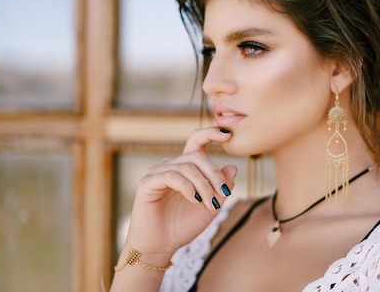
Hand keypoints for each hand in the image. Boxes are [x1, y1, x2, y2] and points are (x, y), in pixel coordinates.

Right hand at [123, 127, 236, 263]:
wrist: (161, 247)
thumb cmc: (183, 226)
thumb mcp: (211, 206)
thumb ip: (221, 188)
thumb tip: (232, 167)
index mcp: (185, 167)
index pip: (197, 141)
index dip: (211, 133)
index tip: (228, 135)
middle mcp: (171, 165)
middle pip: (197, 155)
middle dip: (214, 174)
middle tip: (224, 194)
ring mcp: (157, 172)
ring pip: (187, 166)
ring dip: (203, 185)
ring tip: (209, 204)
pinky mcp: (147, 183)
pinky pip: (172, 175)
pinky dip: (187, 187)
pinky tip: (194, 200)